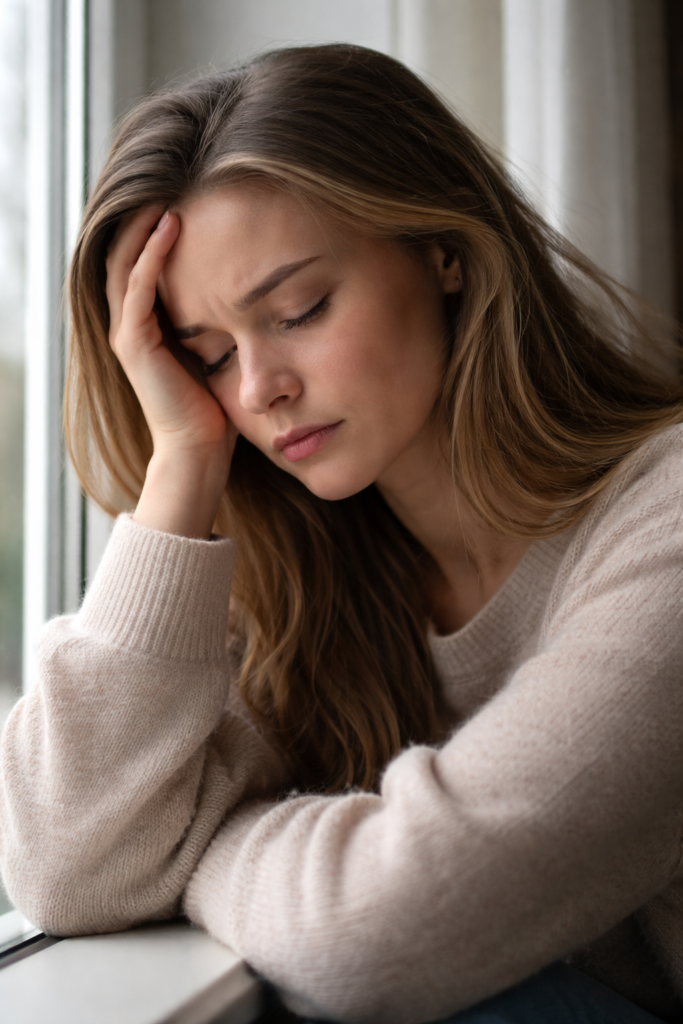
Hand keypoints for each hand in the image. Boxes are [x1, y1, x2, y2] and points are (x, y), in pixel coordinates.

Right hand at [106, 207, 236, 537]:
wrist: (201, 448)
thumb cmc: (216, 406)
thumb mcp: (218, 350)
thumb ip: (220, 320)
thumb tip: (254, 291)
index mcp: (147, 325)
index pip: (142, 262)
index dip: (155, 228)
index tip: (186, 195)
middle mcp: (129, 324)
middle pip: (125, 254)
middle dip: (143, 216)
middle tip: (169, 179)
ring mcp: (127, 332)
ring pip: (124, 263)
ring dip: (143, 226)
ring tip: (166, 191)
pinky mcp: (134, 343)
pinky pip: (138, 288)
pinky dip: (151, 255)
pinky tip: (170, 227)